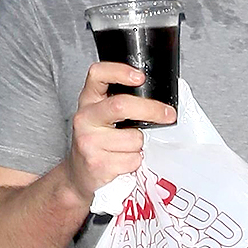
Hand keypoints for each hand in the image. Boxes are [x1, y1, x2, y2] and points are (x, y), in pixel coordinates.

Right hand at [62, 63, 176, 207]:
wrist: (79, 176)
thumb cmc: (98, 144)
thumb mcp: (102, 119)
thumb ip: (120, 106)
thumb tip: (158, 105)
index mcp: (88, 101)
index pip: (97, 75)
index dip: (120, 71)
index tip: (140, 78)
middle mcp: (84, 118)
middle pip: (121, 106)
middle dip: (151, 110)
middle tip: (168, 115)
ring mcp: (89, 142)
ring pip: (134, 138)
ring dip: (140, 145)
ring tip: (128, 149)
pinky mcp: (98, 164)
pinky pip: (133, 159)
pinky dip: (136, 162)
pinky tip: (123, 162)